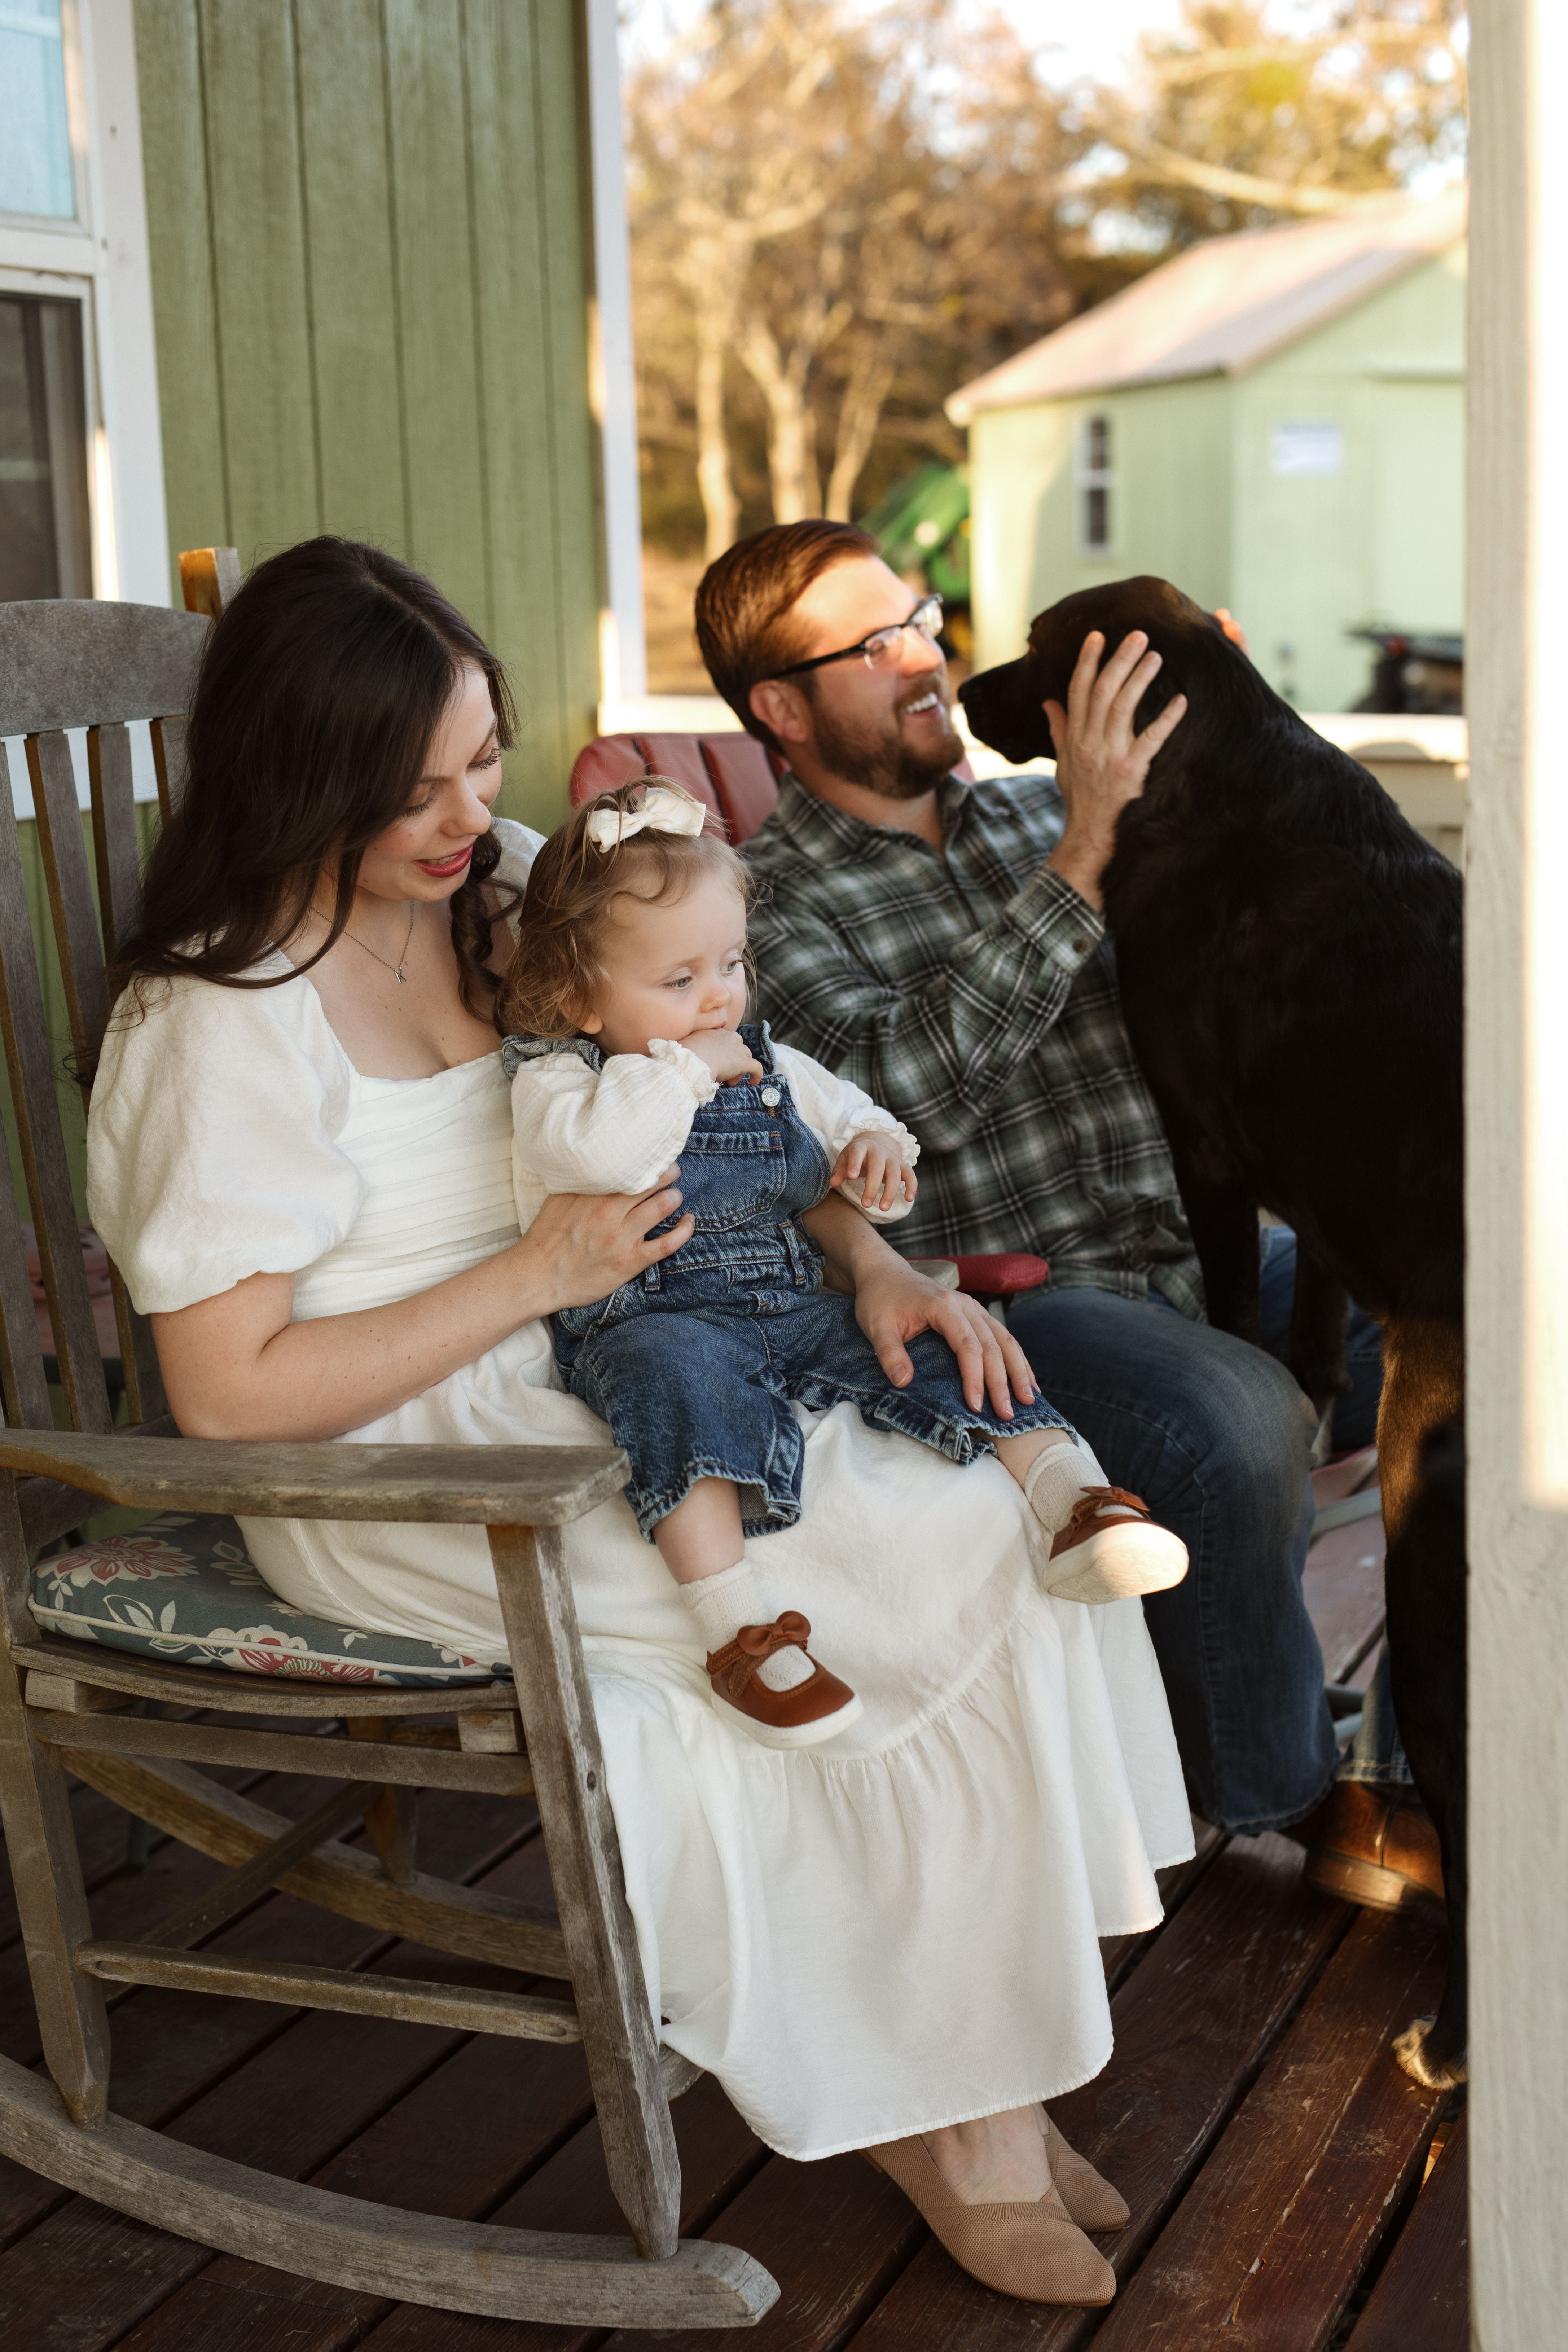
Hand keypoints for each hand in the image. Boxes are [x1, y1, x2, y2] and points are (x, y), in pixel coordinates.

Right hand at [519, 1171, 693, 1309]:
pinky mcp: (630, 1261)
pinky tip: (688, 1221)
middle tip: (670, 1173)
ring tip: (674, 1195)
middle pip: (655, 1180)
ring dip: (675, 1196)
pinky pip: (668, 1243)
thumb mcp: (559, 1197)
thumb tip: (602, 1161)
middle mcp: (609, 1209)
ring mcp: (621, 1236)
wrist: (536, 1276)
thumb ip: (583, 1180)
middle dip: (669, 1173)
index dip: (649, 1157)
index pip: (632, 1163)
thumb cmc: (547, 1237)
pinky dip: (684, 1230)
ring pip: (665, 1204)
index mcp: (593, 1191)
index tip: (654, 1156)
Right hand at [682, 1029, 765, 1086]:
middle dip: (733, 1059)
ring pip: (746, 1056)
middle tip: (724, 1072)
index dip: (724, 1052)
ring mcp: (737, 1049)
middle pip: (738, 1046)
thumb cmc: (685, 1055)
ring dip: (740, 1068)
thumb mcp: (688, 1045)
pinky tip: (754, 1082)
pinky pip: (757, 1067)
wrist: (692, 1062)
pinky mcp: (743, 1063)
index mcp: (716, 1032)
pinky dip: (757, 1075)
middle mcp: (729, 1037)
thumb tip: (688, 1056)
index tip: (717, 1061)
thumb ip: (693, 1047)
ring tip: (731, 1081)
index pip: (726, 1039)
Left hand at [830, 1131, 916, 1212]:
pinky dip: (911, 1186)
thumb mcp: (845, 1160)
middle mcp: (879, 1151)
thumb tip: (833, 1183)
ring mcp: (893, 1158)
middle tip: (865, 1205)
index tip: (851, 1177)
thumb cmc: (857, 1157)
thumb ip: (839, 1171)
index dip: (855, 1164)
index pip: (858, 1153)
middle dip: (872, 1187)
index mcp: (862, 1147)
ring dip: (890, 1192)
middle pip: (878, 1167)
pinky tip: (908, 1199)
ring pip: (895, 1174)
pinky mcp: (903, 1166)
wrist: (875, 1145)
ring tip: (883, 1209)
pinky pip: (910, 1175)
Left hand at [851, 1261, 1038, 1419]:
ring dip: (1019, 1370)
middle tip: (1007, 1415)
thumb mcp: (876, 1326)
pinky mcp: (976, 1314)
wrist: (885, 1272)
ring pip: (1005, 1339)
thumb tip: (904, 1383)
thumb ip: (890, 1353)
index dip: (974, 1377)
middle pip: (992, 1345)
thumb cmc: (880, 1299)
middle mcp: (965, 1305)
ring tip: (1030, 1400)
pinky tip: (1027, 1379)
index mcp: (943, 1306)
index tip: (975, 1406)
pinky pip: (1003, 1336)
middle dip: (1002, 1382)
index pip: (967, 1346)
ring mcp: (974, 1308)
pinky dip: (1016, 1358)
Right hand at [1043, 628, 1186, 909]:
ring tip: (1157, 656)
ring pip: (1123, 708)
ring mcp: (1109, 756)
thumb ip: (1059, 729)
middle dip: (1119, 660)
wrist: (1089, 837)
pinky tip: (1181, 700)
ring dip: (1141, 679)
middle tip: (1140, 634)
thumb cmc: (1080, 799)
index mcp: (1074, 738)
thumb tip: (1049, 702)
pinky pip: (1151, 740)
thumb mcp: (1064, 763)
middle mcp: (1089, 742)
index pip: (1077, 691)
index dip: (1087, 661)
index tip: (1098, 635)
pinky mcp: (1130, 772)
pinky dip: (1166, 719)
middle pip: (1103, 691)